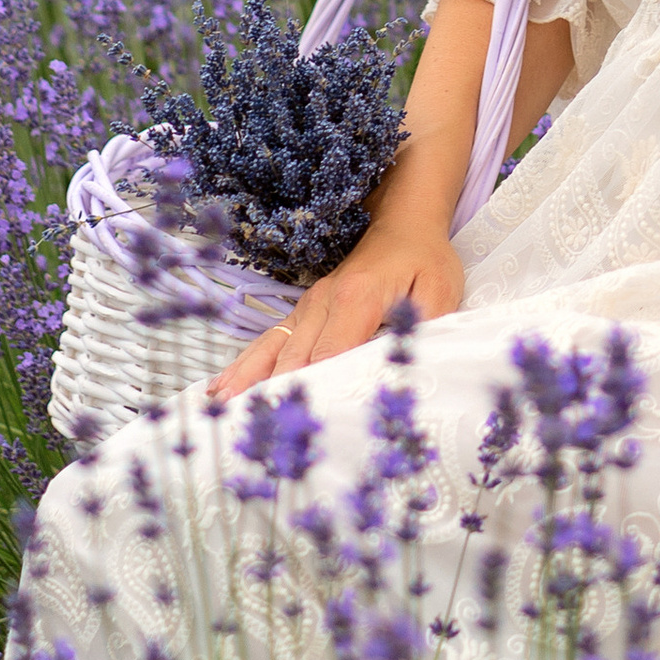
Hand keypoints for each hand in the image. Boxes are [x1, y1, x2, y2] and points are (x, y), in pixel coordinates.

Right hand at [207, 221, 465, 404]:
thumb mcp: (438, 292)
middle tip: (254, 436)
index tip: (297, 426)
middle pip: (294, 359)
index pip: (329, 355)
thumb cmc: (423, 260)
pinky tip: (222, 386)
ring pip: (272, 349)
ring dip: (247, 381)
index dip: (316, 392)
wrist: (401, 222)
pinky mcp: (304, 309)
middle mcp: (322, 302)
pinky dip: (246, 364)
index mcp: (355, 298)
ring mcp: (308, 305)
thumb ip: (422, 328)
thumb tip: (403, 364)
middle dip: (275, 398)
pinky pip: (270, 339)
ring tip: (220, 410)